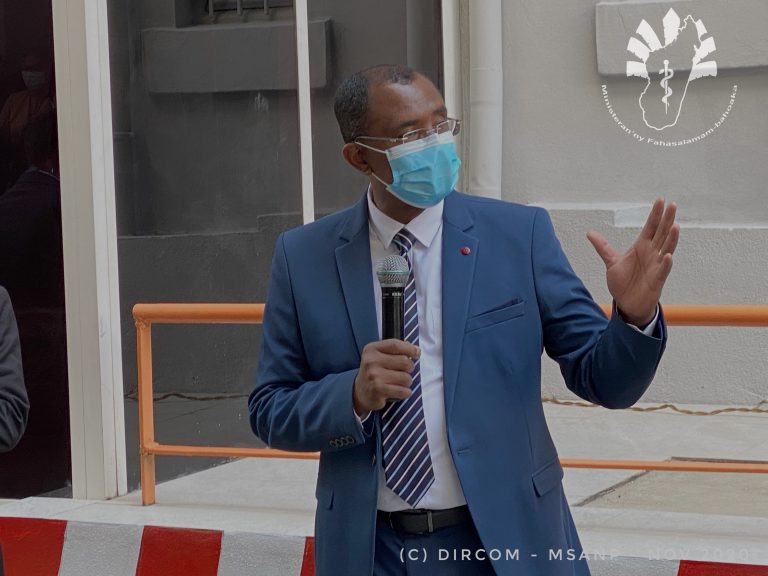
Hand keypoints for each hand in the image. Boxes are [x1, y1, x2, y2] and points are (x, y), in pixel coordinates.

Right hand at [353, 339, 418, 415]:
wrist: (360, 392)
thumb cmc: (375, 371)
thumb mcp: (379, 355)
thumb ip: (396, 350)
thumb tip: (417, 350)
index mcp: (371, 349)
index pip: (395, 345)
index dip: (409, 348)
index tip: (417, 353)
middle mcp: (371, 361)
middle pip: (405, 361)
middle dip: (409, 368)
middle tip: (403, 372)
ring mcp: (374, 376)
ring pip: (406, 378)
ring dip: (407, 382)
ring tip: (398, 383)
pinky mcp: (378, 391)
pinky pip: (403, 391)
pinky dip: (405, 392)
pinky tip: (397, 391)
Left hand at [587, 198, 678, 325]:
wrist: (627, 304)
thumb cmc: (623, 283)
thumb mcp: (611, 262)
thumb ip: (603, 247)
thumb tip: (590, 232)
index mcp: (642, 247)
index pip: (650, 227)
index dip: (655, 214)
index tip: (660, 200)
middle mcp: (651, 254)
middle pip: (662, 234)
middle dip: (667, 220)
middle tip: (673, 205)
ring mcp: (656, 266)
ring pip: (666, 249)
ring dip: (671, 238)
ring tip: (675, 225)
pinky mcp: (656, 280)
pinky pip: (662, 270)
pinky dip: (665, 263)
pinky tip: (668, 255)